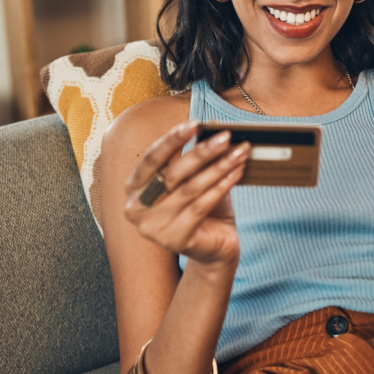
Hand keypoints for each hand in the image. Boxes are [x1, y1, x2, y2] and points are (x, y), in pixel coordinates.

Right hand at [123, 121, 249, 267]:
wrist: (213, 250)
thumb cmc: (201, 210)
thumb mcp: (193, 179)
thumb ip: (195, 158)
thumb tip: (213, 127)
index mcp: (134, 188)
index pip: (151, 158)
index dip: (171, 139)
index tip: (194, 123)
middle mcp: (136, 208)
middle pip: (172, 173)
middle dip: (202, 152)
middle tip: (225, 137)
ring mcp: (153, 227)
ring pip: (190, 189)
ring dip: (218, 167)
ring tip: (239, 152)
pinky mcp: (174, 240)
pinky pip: (201, 206)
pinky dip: (222, 186)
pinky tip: (237, 172)